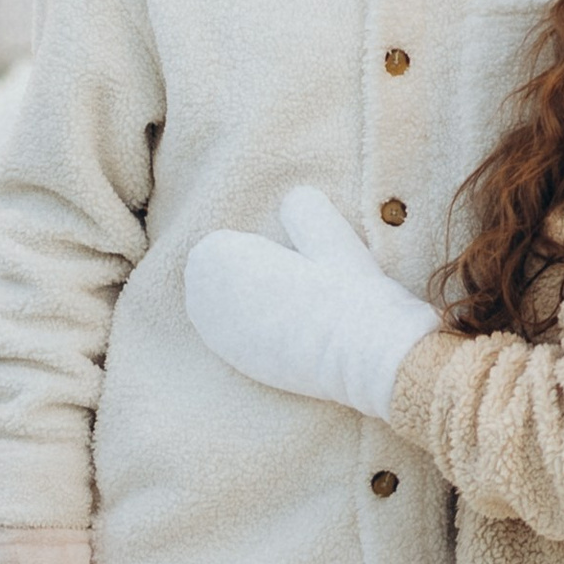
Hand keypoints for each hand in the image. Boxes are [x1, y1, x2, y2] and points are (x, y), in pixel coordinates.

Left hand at [186, 186, 439, 417]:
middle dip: (244, 272)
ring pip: (223, 304)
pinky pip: (234, 334)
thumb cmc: (345, 288)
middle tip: (290, 279)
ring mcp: (215, 334)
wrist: (361, 354)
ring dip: (246, 300)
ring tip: (289, 304)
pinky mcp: (233, 363)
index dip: (259, 246)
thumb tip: (293, 201)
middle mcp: (201, 297)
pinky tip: (287, 330)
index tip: (289, 258)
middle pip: (218, 272)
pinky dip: (253, 328)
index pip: (223, 240)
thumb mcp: (328, 230)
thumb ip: (301, 207)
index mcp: (215, 255)